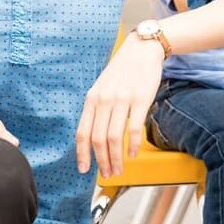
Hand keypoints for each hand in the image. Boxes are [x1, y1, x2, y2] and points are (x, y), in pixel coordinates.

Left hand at [76, 32, 165, 177]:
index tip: (84, 169)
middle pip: (98, 139)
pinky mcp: (141, 99)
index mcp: (92, 98)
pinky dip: (132, 145)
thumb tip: (93, 136)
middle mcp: (104, 100)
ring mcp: (122, 100)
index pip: (82, 132)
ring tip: (118, 169)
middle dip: (101, 161)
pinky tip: (132, 153)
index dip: (82, 154)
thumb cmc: (122, 70)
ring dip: (115, 158)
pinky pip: (134, 128)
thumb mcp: (102, 87)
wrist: (141, 50)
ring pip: (114, 137)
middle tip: (107, 173)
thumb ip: (97, 108)